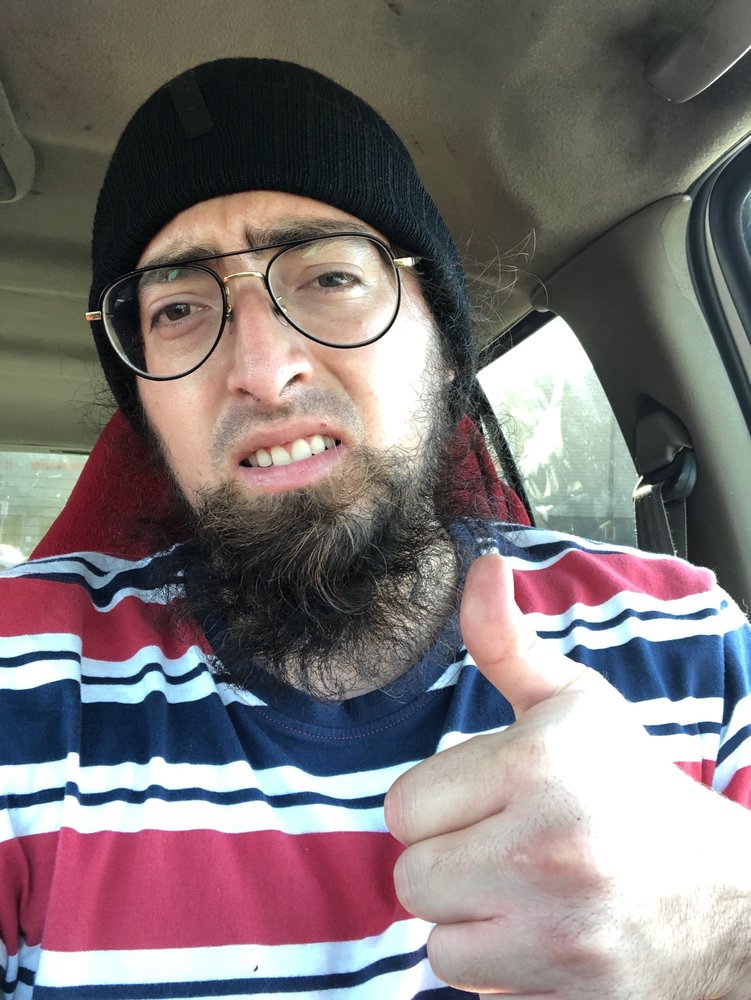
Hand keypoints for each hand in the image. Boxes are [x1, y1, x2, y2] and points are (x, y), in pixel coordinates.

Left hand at [384, 554, 750, 998]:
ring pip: (436, 937)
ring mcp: (559, 930)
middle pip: (411, 875)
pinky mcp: (569, 992)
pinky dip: (493, 964)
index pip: (403, 806)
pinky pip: (475, 985)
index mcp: (537, 764)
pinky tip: (533, 932)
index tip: (477, 798)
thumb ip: (506, 640)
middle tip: (497, 843)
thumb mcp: (572, 700)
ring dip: (465, 915)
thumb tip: (480, 566)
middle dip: (444, 858)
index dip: (434, 802)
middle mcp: (545, 847)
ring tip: (515, 888)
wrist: (724, 892)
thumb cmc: (630, 784)